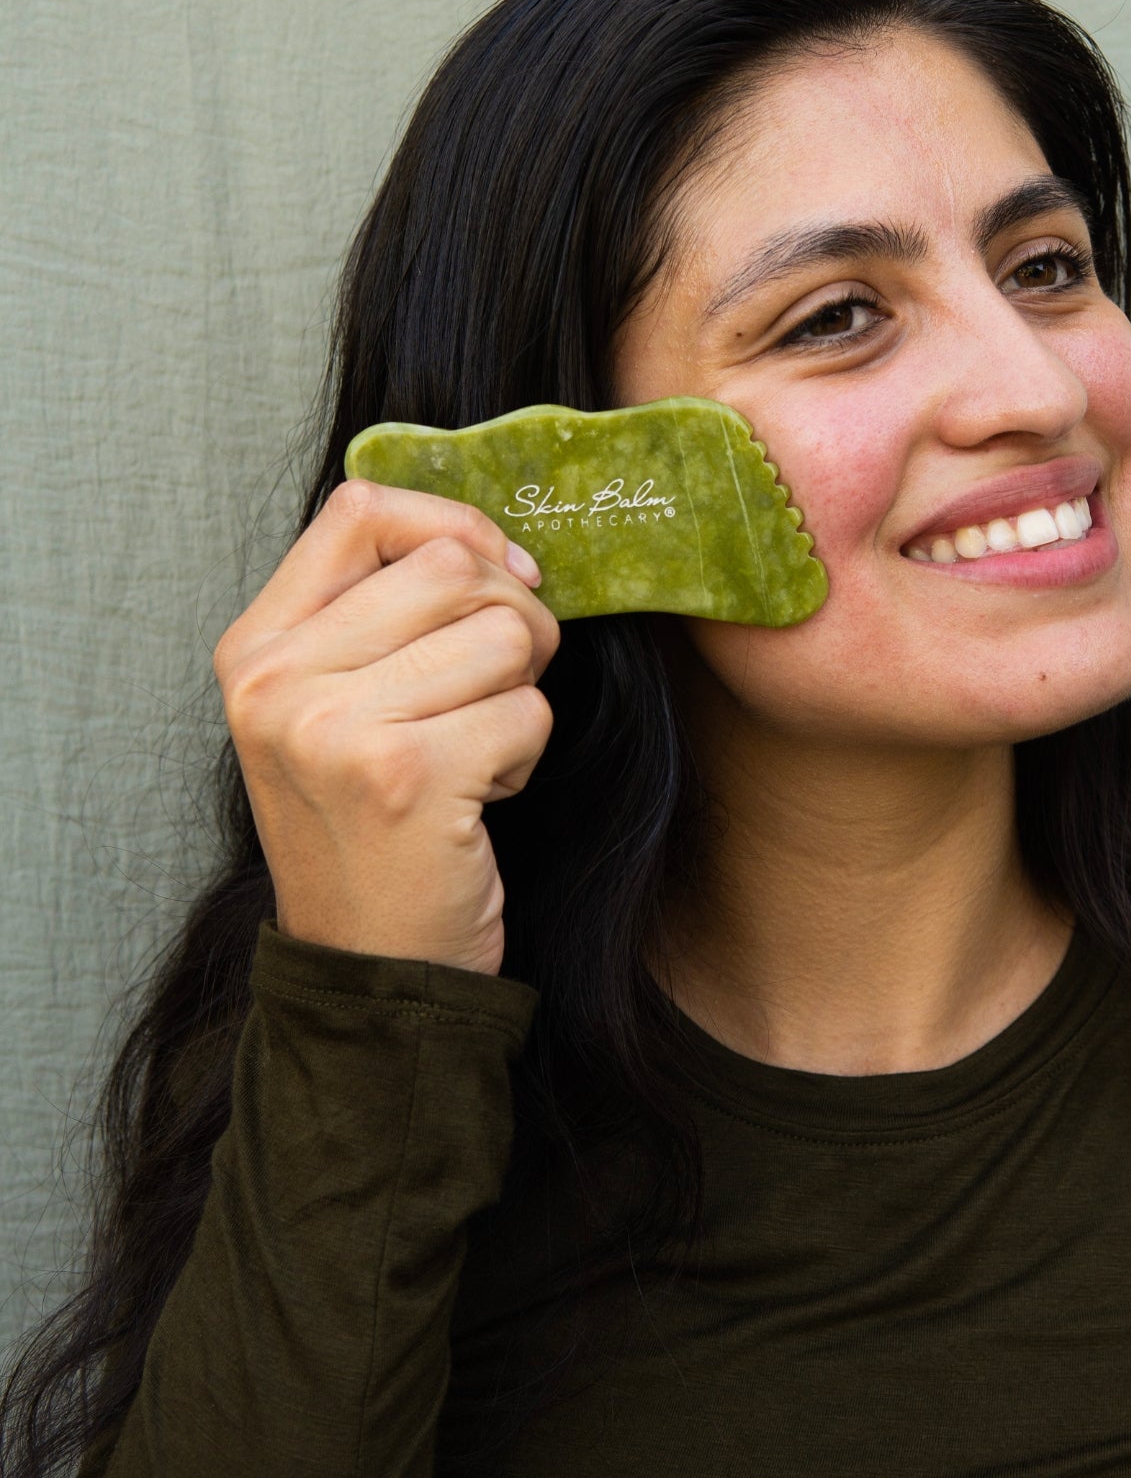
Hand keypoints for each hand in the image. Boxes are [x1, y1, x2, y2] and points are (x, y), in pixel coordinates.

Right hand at [213, 478, 559, 973]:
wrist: (368, 968)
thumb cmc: (372, 828)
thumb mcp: (336, 708)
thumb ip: (382, 614)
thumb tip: (495, 545)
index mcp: (256, 648)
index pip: (362, 509)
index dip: (454, 524)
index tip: (501, 576)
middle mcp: (278, 681)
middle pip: (451, 564)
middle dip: (511, 619)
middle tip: (496, 689)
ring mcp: (334, 729)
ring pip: (502, 633)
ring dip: (520, 694)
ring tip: (474, 752)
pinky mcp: (405, 777)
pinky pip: (528, 712)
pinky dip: (526, 756)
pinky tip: (477, 802)